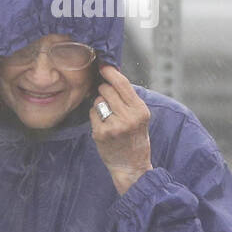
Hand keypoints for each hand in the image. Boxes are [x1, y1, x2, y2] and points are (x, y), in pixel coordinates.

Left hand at [89, 64, 152, 193]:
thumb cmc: (135, 138)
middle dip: (104, 91)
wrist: (132, 165)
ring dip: (99, 105)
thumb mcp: (140, 117)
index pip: (123, 84)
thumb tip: (112, 77)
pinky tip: (103, 126)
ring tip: (108, 117)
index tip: (103, 66)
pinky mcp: (101, 134)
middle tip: (108, 100)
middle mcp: (128, 117)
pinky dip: (94, 117)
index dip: (111, 72)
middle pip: (106, 90)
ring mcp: (113, 126)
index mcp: (140, 110)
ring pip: (97, 101)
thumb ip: (128, 99)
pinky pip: (91, 114)